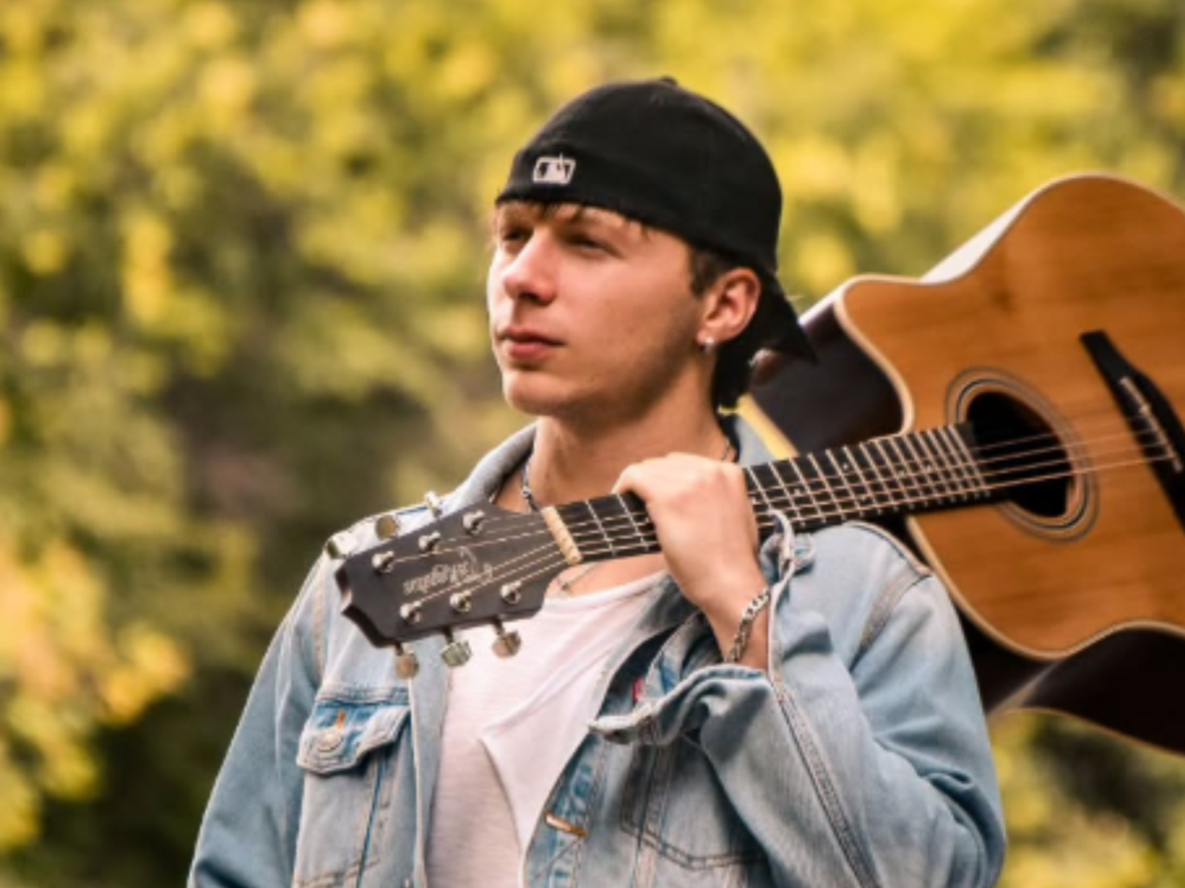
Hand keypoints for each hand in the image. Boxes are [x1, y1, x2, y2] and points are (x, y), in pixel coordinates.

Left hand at [613, 453, 769, 667]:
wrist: (733, 586)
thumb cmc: (731, 562)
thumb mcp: (734, 515)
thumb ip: (714, 496)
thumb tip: (683, 496)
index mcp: (730, 472)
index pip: (687, 463)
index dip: (668, 479)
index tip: (658, 495)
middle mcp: (711, 470)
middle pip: (666, 463)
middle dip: (653, 480)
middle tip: (642, 502)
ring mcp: (690, 482)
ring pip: (648, 468)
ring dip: (638, 484)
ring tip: (631, 504)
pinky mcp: (668, 497)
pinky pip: (634, 478)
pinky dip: (623, 486)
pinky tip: (620, 500)